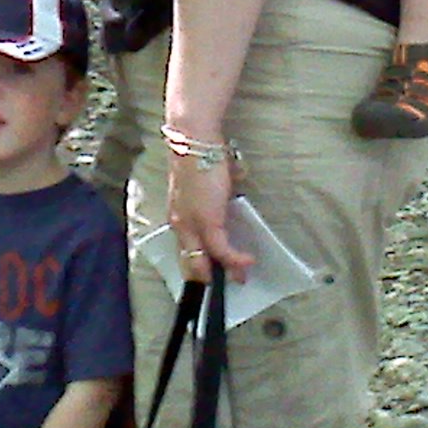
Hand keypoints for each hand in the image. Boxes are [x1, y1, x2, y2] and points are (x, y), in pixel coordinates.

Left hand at [167, 157, 253, 283]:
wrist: (195, 143)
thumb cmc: (202, 159)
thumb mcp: (205, 189)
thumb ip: (212, 203)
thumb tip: (225, 208)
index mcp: (179, 217)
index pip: (185, 251)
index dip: (197, 267)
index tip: (210, 275)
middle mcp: (181, 225)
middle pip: (190, 262)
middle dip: (209, 278)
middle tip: (227, 284)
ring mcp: (193, 225)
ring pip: (205, 261)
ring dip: (225, 271)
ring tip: (241, 278)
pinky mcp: (208, 222)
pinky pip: (222, 250)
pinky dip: (236, 259)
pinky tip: (248, 261)